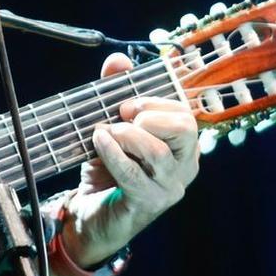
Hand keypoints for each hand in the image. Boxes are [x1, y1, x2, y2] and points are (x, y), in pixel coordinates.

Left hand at [57, 52, 200, 264]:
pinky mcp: (147, 203)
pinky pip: (133, 174)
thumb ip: (116, 93)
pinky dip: (113, 154)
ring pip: (159, 152)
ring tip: (104, 132)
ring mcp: (169, 188)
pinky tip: (99, 142)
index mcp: (182, 146)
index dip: (155, 101)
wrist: (89, 216)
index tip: (126, 103)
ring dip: (127, 135)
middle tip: (123, 117)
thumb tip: (119, 60)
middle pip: (185, 128)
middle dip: (151, 115)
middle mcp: (183, 167)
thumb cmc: (107, 170)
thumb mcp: (112, 129)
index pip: (184, 113)